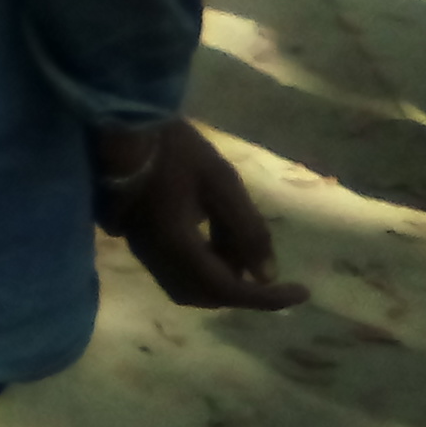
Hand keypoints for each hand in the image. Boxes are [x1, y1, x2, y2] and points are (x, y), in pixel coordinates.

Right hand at [102, 121, 308, 312]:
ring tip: (245, 247)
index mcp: (176, 244)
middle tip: (269, 271)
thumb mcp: (222, 181)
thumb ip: (247, 230)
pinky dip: (205, 266)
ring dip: (221, 278)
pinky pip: (177, 269)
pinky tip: (219, 237)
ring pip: (188, 285)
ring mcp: (144, 250)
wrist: (123, 129)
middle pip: (203, 295)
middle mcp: (156, 257)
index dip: (265, 297)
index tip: (302, 292)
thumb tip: (267, 275)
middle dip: (240, 290)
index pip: (226, 288)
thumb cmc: (175, 150)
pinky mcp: (140, 240)